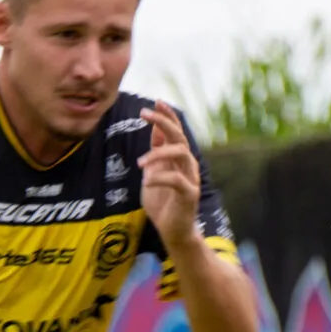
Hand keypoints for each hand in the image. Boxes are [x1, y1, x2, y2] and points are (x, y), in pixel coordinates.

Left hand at [138, 103, 202, 248]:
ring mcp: (190, 179)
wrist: (172, 230)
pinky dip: (160, 178)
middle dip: (164, 122)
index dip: (168, 116)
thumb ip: (156, 153)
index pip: (176, 132)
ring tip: (140, 162)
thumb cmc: (163, 202)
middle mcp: (187, 165)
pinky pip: (177, 180)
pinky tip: (146, 181)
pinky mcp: (189, 195)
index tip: (156, 101)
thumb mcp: (154, 173)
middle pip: (180, 137)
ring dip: (159, 154)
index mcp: (178, 159)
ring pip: (182, 154)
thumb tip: (155, 130)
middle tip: (145, 113)